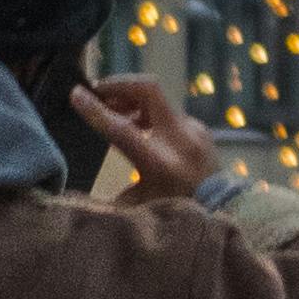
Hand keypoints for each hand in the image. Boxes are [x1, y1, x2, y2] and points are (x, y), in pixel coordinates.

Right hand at [68, 69, 215, 203]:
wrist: (223, 212)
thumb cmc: (178, 213)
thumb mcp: (140, 206)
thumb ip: (113, 192)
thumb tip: (82, 188)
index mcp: (160, 162)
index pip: (121, 128)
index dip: (95, 110)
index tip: (75, 93)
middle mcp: (180, 139)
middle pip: (148, 90)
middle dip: (119, 85)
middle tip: (98, 90)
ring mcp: (194, 129)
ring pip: (158, 99)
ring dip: (132, 99)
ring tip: (114, 109)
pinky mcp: (201, 128)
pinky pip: (169, 111)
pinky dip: (148, 112)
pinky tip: (138, 124)